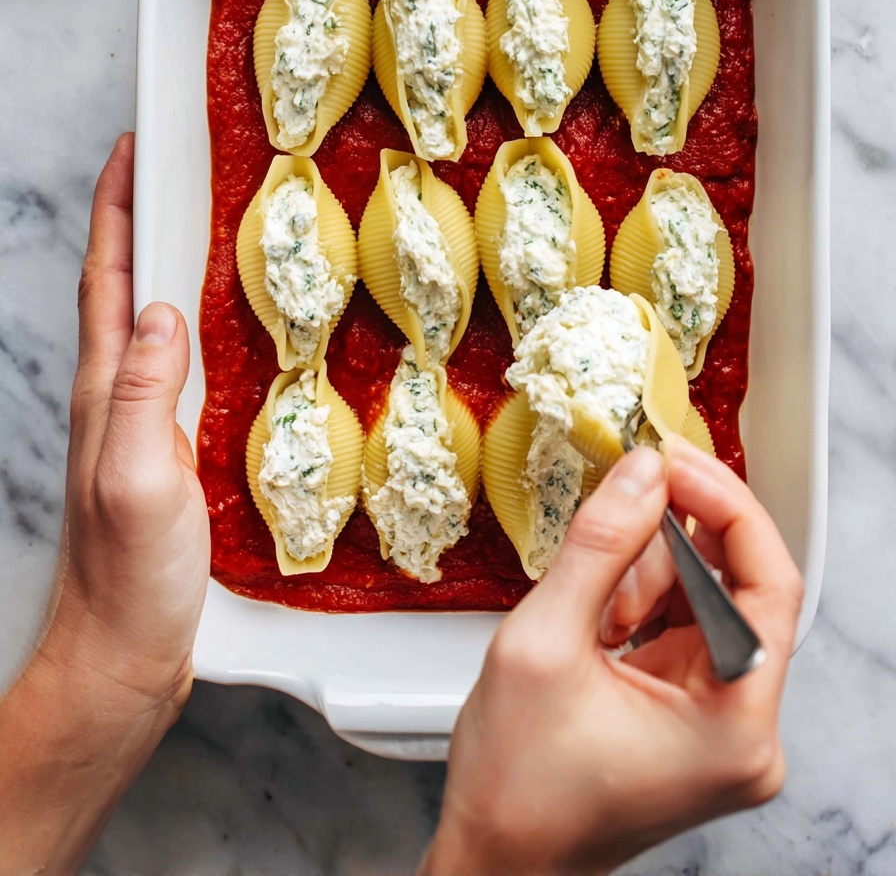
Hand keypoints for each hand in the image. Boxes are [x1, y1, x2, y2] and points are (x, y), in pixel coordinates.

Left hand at [0, 134, 208, 873]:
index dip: (116, 210)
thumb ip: (142, 395)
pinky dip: (209, 325)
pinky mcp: (174, 451)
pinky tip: (242, 329)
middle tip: (187, 169)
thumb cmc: (128, 581)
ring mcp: (144, 423)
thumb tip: (163, 310)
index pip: (108, 280)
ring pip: (159, 322)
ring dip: (177, 265)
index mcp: (106, 390)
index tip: (133, 150)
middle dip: (146, 218)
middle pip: (129, 287)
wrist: (124, 657)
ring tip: (220, 226)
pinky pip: (189, 366)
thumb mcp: (138, 482)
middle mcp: (119, 395)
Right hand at [423, 438, 802, 875]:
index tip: (674, 461)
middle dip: (671, 544)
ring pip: (705, 606)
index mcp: (734, 725)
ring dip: (646, 580)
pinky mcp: (695, 723)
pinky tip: (597, 619)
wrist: (496, 863)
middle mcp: (746, 733)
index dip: (724, 507)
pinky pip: (684, 633)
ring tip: (589, 607)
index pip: (767, 584)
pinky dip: (641, 607)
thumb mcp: (544, 644)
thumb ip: (599, 546)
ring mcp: (722, 730)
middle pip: (736, 591)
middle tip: (626, 493)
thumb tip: (641, 473)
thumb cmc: (516, 787)